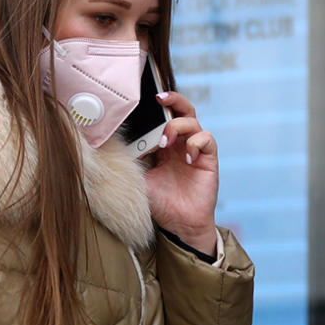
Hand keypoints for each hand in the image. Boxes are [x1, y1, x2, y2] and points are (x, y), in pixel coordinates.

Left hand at [144, 91, 218, 255]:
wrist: (179, 225)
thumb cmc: (159, 202)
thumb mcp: (139, 177)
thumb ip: (133, 158)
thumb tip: (116, 141)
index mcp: (164, 145)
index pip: (163, 117)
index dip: (157, 107)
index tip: (143, 99)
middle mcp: (181, 143)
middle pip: (182, 110)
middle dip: (173, 100)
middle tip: (160, 99)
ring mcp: (196, 150)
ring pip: (193, 121)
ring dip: (177, 126)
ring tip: (165, 142)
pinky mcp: (208, 159)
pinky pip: (207, 139)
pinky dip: (196, 143)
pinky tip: (188, 158)